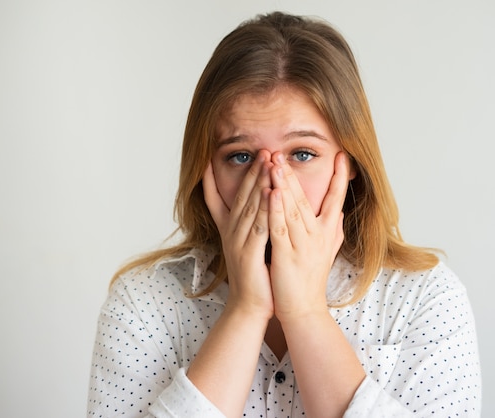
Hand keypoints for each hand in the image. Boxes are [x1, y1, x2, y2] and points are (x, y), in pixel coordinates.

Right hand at [203, 150, 273, 318]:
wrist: (249, 306)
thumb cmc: (255, 276)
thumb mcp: (250, 246)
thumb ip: (253, 224)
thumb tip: (260, 205)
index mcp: (231, 229)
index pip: (222, 197)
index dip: (222, 177)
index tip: (226, 156)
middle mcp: (231, 232)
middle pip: (241, 195)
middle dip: (252, 171)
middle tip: (262, 149)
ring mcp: (238, 242)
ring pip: (250, 206)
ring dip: (258, 182)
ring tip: (267, 161)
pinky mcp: (249, 254)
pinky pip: (258, 226)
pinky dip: (264, 208)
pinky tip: (271, 192)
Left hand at [267, 151, 349, 320]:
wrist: (304, 309)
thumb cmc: (312, 280)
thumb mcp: (329, 252)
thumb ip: (335, 231)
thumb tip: (341, 213)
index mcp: (329, 233)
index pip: (336, 199)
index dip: (340, 178)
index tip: (343, 155)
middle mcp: (319, 236)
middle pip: (306, 199)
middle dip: (294, 174)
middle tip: (283, 152)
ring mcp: (304, 245)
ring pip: (293, 209)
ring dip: (283, 185)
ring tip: (275, 163)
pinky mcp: (288, 255)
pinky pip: (281, 228)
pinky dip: (276, 209)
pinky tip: (271, 193)